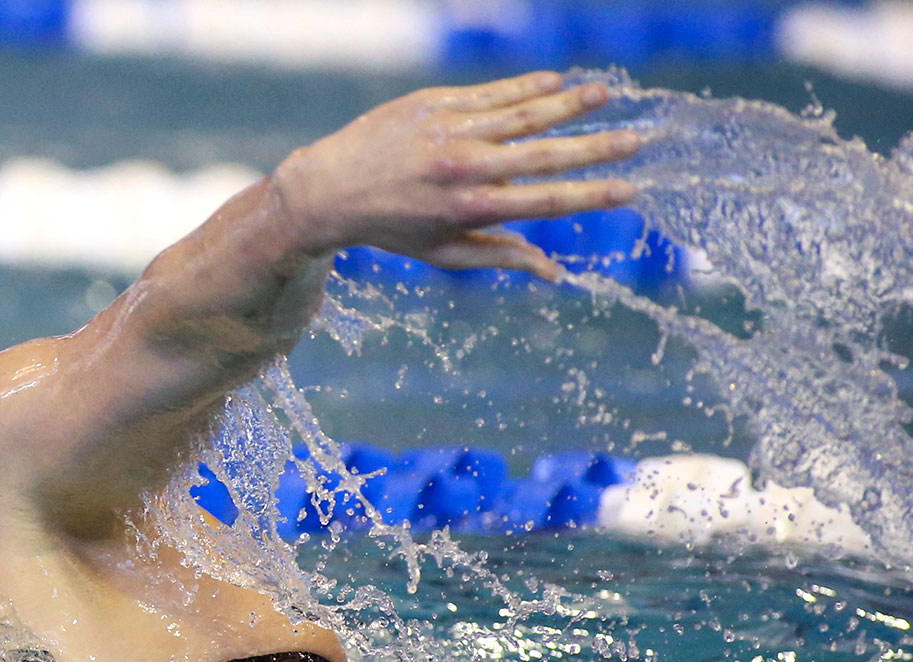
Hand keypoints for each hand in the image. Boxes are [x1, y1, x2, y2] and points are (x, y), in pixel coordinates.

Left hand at [270, 72, 643, 280]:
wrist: (329, 188)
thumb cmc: (392, 226)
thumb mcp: (443, 252)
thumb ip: (500, 255)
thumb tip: (556, 273)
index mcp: (470, 209)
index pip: (544, 202)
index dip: (591, 196)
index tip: (630, 190)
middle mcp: (465, 168)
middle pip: (544, 155)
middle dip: (596, 149)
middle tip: (640, 140)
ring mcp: (451, 132)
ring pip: (522, 115)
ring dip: (568, 105)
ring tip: (605, 97)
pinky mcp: (435, 104)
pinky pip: (491, 93)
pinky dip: (526, 87)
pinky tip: (557, 81)